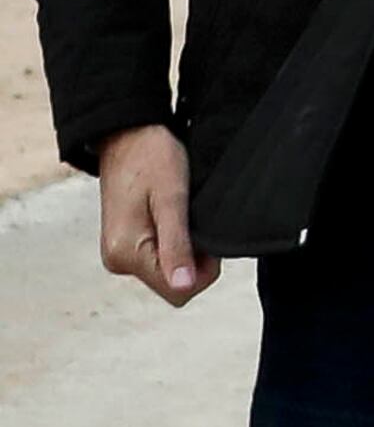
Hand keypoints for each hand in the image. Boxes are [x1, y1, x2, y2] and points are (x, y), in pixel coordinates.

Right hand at [95, 123, 211, 306]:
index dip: (203, 269)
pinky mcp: (124, 244)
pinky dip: (175, 243)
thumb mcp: (172, 200)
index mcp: (125, 254)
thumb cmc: (153, 159)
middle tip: (192, 220)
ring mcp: (118, 254)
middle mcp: (117, 261)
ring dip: (185, 250)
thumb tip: (183, 286)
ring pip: (168, 272)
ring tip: (180, 215)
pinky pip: (159, 257)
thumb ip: (177, 245)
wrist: (128, 135)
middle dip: (194, 260)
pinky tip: (173, 218)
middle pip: (173, 284)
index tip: (202, 234)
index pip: (179, 291)